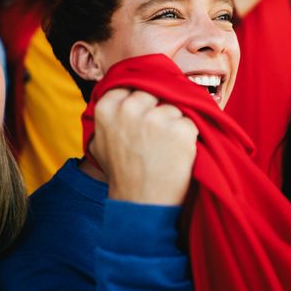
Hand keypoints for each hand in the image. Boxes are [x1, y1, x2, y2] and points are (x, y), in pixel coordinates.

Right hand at [89, 88, 197, 205]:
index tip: (144, 114)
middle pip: (154, 93)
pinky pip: (191, 122)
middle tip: (156, 135)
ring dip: (174, 124)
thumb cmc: (122, 174)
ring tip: (165, 148)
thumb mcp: (99, 143)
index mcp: (107, 108)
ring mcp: (156, 119)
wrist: (140, 204)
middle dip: (158, 109)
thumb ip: (107, 116)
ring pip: (174, 107)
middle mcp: (129, 109)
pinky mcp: (180, 130)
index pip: (131, 86)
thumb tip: (119, 95)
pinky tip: (177, 154)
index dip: (141, 101)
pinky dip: (188, 137)